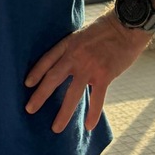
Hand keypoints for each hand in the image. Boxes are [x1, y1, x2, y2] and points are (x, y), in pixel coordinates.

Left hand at [24, 12, 151, 132]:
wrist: (127, 26)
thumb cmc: (106, 30)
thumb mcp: (82, 34)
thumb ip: (73, 49)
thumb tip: (67, 65)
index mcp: (68, 44)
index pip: (47, 59)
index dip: (36, 72)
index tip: (27, 84)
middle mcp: (75, 56)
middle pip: (53, 78)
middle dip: (40, 95)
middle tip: (29, 109)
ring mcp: (89, 66)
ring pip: (72, 94)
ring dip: (63, 113)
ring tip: (56, 128)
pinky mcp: (104, 75)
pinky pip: (96, 99)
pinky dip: (93, 114)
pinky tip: (89, 126)